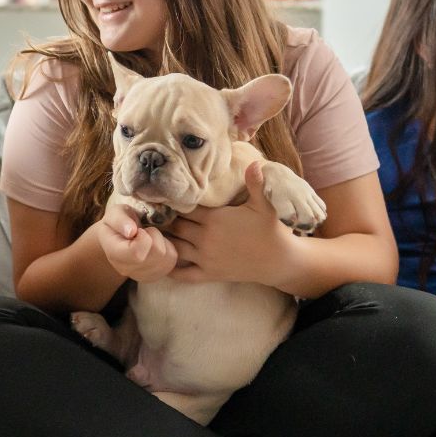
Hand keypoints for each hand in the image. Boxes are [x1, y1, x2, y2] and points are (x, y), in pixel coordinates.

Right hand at [98, 203, 177, 281]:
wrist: (120, 235)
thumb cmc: (119, 221)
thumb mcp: (115, 213)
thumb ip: (120, 220)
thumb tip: (131, 231)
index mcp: (113, 253)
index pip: (136, 253)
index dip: (143, 237)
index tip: (138, 229)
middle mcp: (125, 269)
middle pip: (157, 253)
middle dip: (154, 236)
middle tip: (144, 231)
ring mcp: (141, 275)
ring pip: (166, 258)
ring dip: (161, 242)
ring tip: (149, 238)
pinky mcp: (154, 276)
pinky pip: (171, 261)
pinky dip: (167, 249)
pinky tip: (156, 245)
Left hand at [169, 162, 297, 285]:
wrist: (279, 260)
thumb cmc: (270, 229)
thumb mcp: (263, 204)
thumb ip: (255, 183)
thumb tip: (255, 162)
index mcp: (214, 219)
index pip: (184, 208)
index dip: (174, 202)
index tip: (165, 197)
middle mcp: (205, 239)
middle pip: (175, 227)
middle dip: (167, 220)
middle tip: (157, 214)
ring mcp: (206, 258)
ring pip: (175, 247)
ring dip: (166, 241)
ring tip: (156, 233)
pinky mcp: (209, 274)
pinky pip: (184, 274)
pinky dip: (171, 270)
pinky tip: (164, 262)